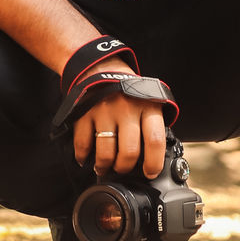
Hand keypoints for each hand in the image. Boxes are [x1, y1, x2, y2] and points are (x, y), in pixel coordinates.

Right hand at [72, 60, 166, 179]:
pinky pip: (83, 144)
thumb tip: (156, 159)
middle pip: (129, 151)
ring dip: (104, 166)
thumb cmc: (129, 91)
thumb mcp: (149, 101)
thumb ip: (152, 126)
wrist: (101, 67)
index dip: (153, 163)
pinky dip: (83, 156)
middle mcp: (126, 108)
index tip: (149, 173)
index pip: (154, 140)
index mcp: (147, 106)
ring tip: (104, 167)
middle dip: (125, 167)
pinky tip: (87, 157)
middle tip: (122, 168)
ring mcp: (104, 110)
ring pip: (105, 152)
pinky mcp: (84, 112)